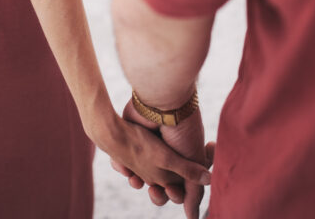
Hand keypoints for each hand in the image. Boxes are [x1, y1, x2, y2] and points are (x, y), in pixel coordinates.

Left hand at [111, 97, 214, 216]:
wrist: (156, 106)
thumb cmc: (178, 132)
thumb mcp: (188, 160)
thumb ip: (193, 187)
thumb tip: (193, 217)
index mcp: (179, 161)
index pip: (178, 187)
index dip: (176, 194)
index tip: (176, 190)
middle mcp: (163, 157)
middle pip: (158, 188)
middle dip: (157, 194)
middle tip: (156, 188)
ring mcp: (145, 150)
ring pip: (139, 179)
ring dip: (137, 182)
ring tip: (136, 178)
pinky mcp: (129, 142)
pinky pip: (121, 163)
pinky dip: (122, 167)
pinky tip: (124, 166)